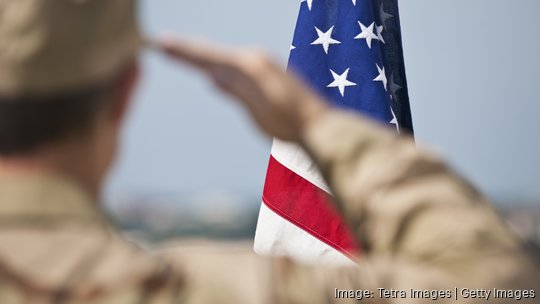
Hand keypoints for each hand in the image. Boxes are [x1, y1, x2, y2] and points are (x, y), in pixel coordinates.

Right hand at [154, 36, 328, 141]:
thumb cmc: (289, 122)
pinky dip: (215, 63)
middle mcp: (255, 60)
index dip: (184, 52)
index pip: (209, 57)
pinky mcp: (264, 74)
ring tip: (176, 50)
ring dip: (199, 55)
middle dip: (186, 49)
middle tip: (161, 42)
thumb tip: (211, 76)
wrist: (318, 124)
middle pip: (212, 53)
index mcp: (251, 67)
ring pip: (222, 57)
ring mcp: (260, 65)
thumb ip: (236, 91)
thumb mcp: (260, 110)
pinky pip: (232, 65)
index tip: (161, 44)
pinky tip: (209, 68)